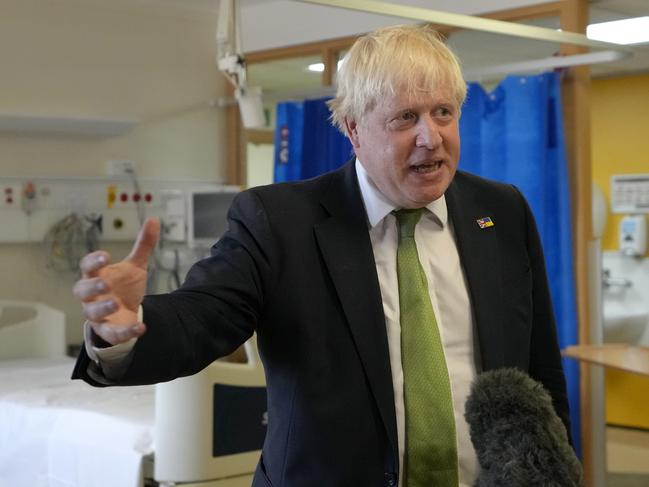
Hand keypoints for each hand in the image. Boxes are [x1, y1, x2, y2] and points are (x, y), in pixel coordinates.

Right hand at [73, 218, 159, 344]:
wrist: (127, 312)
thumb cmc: (124, 285)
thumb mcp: (135, 265)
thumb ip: (143, 245)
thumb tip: (154, 220)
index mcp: (97, 275)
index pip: (87, 266)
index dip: (93, 261)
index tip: (105, 255)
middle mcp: (92, 295)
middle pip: (81, 290)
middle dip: (92, 286)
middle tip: (106, 283)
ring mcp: (97, 314)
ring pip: (91, 313)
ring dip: (102, 308)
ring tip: (116, 303)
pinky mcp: (107, 330)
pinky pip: (111, 333)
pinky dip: (124, 331)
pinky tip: (141, 327)